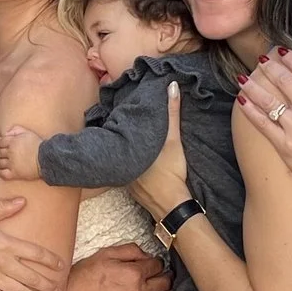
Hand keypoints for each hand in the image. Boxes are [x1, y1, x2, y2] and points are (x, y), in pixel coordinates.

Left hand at [0, 124, 44, 181]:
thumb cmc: (38, 145)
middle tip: (1, 154)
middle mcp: (10, 152)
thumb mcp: (28, 133)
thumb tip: (6, 133)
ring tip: (3, 162)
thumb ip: (16, 130)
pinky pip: (3, 174)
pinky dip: (1, 173)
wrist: (46, 158)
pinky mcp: (15, 173)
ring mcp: (12, 163)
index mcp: (12, 142)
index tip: (0, 146)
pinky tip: (4, 171)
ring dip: (0, 162)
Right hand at [52, 244, 171, 290]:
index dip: (157, 262)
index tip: (153, 263)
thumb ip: (130, 250)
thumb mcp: (106, 253)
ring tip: (165, 290)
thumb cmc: (84, 274)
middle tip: (162, 275)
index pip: (157, 265)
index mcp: (133, 273)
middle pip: (164, 283)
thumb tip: (146, 254)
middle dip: (165, 276)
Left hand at [126, 83, 192, 218]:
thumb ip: (171, 113)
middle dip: (121, 133)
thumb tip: (171, 86)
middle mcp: (120, 162)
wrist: (172, 204)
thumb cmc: (171, 172)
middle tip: (124, 121)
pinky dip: (128, 162)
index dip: (118, 118)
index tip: (118, 108)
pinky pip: (124, 169)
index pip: (118, 129)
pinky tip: (135, 158)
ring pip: (121, 156)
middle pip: (118, 142)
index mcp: (128, 148)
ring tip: (128, 137)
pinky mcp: (128, 186)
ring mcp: (122, 176)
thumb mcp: (173, 140)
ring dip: (124, 149)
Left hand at [238, 50, 291, 205]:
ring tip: (242, 77)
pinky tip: (241, 100)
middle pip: (283, 81)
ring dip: (253, 86)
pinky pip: (263, 124)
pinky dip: (250, 110)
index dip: (291, 58)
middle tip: (261, 59)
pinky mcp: (285, 146)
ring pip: (268, 101)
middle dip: (270, 67)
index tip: (282, 51)